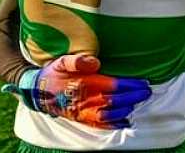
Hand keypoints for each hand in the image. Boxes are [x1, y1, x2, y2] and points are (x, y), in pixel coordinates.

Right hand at [1, 54, 151, 128]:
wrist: (37, 91)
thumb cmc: (54, 73)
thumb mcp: (62, 61)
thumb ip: (77, 61)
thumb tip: (94, 62)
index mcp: (85, 84)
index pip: (113, 85)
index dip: (130, 85)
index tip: (143, 83)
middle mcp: (86, 100)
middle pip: (115, 101)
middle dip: (133, 97)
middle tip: (147, 92)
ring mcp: (84, 112)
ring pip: (109, 115)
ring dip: (125, 110)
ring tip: (137, 103)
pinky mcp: (81, 119)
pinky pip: (99, 125)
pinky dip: (113, 124)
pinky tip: (125, 121)